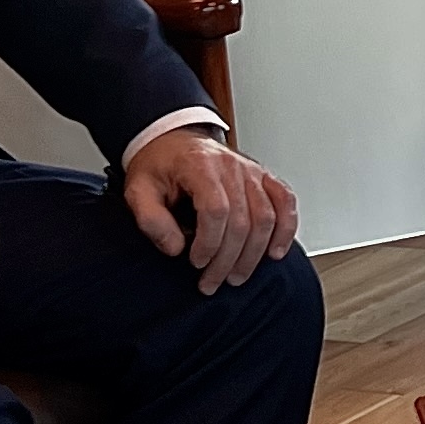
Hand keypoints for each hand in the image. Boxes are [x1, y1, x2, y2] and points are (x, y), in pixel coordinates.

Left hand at [124, 126, 300, 292]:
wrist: (174, 142)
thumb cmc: (159, 166)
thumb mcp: (138, 189)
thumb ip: (150, 219)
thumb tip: (175, 248)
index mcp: (199, 166)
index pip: (216, 210)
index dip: (209, 242)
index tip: (196, 262)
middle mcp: (231, 167)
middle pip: (243, 220)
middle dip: (228, 259)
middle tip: (212, 282)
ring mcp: (251, 171)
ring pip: (266, 217)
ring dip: (254, 254)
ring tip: (236, 276)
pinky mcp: (263, 177)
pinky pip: (285, 202)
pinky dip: (286, 229)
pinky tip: (275, 251)